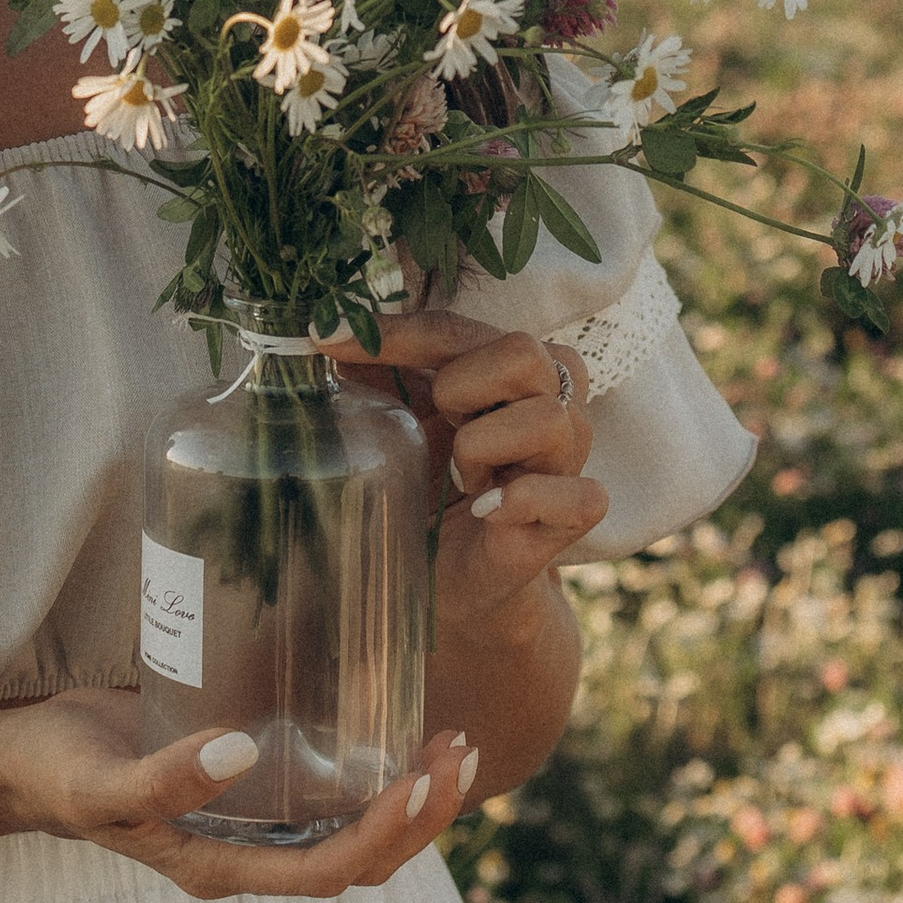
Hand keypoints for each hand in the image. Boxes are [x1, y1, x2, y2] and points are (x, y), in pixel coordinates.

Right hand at [0, 688, 481, 902]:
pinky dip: (373, 770)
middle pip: (361, 860)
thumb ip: (164, 777)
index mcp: (223, 867)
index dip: (385, 835)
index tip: (423, 781)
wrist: (23, 764)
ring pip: (355, 830)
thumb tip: (239, 752)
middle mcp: (249, 853)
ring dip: (411, 797)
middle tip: (460, 752)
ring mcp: (252, 824)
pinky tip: (393, 724)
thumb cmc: (58, 774)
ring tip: (452, 743)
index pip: (329, 871)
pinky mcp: (250, 785)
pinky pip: (329, 793)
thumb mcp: (101, 781)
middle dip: (420, 816)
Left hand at [327, 307, 606, 641]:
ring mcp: (569, 459)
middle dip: (459, 388)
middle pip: (522, 353)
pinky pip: (579, 495)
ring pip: (545, 419)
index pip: (457, 330)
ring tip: (461, 479)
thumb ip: (373, 373)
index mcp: (514, 367)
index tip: (327, 338)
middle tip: (438, 427)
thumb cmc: (427, 484)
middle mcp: (556, 402)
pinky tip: (486, 510)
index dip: (393, 334)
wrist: (445, 572)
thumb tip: (323, 330)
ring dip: (481, 448)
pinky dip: (522, 499)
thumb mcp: (396, 421)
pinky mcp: (573, 516)